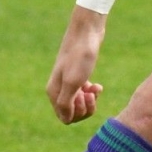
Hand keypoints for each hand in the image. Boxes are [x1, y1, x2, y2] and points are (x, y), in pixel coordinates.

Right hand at [47, 6, 107, 124]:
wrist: (87, 32)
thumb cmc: (80, 56)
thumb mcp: (74, 82)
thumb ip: (66, 102)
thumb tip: (66, 119)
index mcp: (54, 92)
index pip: (65, 118)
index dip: (78, 114)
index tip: (84, 98)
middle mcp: (58, 89)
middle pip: (73, 112)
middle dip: (86, 108)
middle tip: (93, 94)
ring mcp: (68, 82)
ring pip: (80, 103)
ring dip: (91, 100)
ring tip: (96, 88)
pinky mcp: (79, 75)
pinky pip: (85, 93)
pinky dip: (93, 92)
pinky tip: (98, 85)